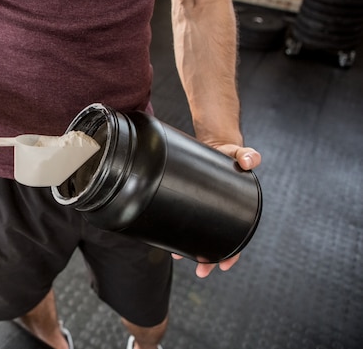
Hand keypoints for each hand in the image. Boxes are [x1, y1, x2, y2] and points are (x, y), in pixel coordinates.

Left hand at [174, 142, 261, 277]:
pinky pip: (187, 222)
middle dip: (210, 260)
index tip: (225, 265)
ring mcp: (206, 210)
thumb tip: (250, 161)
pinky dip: (180, 232)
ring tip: (179, 258)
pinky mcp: (192, 203)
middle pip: (218, 243)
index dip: (232, 253)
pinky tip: (171, 240)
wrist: (216, 149)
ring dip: (192, 250)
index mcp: (238, 210)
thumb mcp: (240, 155)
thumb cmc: (232, 156)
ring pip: (200, 236)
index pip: (237, 237)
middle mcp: (222, 214)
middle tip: (201, 271)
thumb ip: (248, 156)